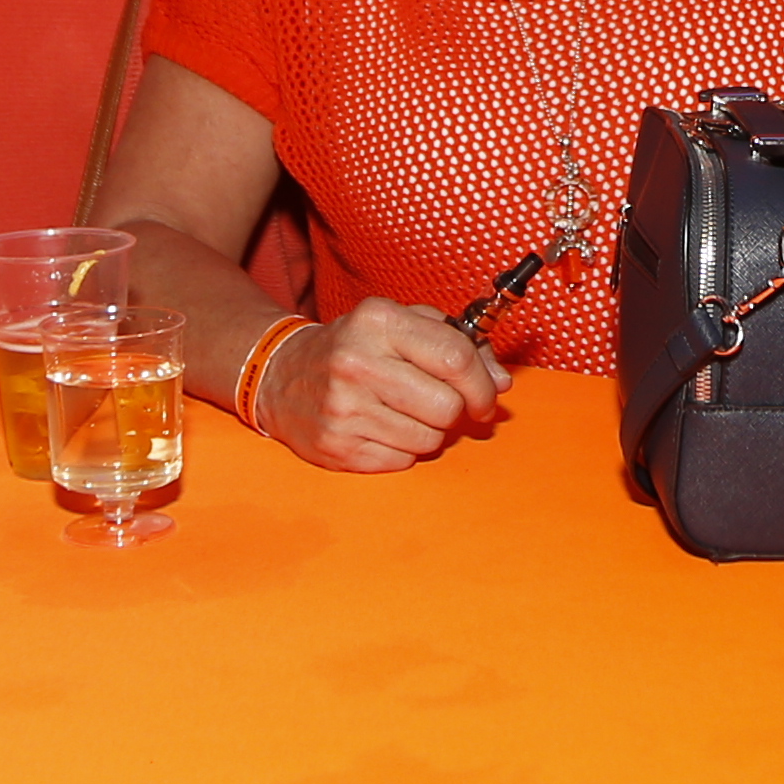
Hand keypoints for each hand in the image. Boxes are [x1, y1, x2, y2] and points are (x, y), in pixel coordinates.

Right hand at [255, 297, 510, 471]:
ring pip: (430, 440)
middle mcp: (357, 363)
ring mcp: (344, 409)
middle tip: (445, 406)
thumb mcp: (401, 325)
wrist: (281, 376)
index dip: (484, 384)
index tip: (488, 396)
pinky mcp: (337, 447)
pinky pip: (403, 462)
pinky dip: (403, 450)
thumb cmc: (355, 347)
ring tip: (406, 413)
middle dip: (457, 411)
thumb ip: (457, 343)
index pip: (456, 359)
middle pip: (447, 407)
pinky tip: (382, 428)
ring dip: (430, 432)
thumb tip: (502, 381)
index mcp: (378, 322)